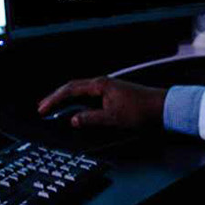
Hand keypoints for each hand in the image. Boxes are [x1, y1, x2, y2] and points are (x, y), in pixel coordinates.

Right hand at [35, 76, 167, 129]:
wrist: (161, 107)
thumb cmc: (140, 110)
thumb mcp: (112, 118)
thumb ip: (90, 119)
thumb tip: (73, 120)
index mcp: (100, 85)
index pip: (70, 90)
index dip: (54, 100)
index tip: (42, 109)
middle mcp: (102, 84)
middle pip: (73, 89)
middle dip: (57, 98)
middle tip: (43, 108)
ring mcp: (108, 88)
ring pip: (81, 93)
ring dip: (67, 101)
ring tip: (55, 110)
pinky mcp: (113, 95)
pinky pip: (90, 97)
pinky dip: (79, 104)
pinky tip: (77, 111)